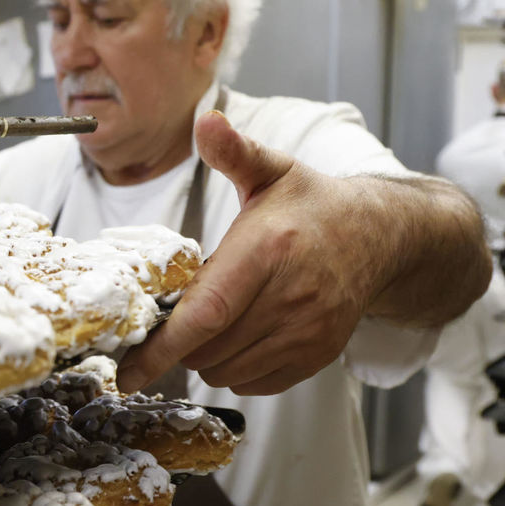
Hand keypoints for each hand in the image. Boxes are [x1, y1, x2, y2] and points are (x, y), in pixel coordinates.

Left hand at [116, 111, 383, 395]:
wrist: (378, 238)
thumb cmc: (312, 206)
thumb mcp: (272, 170)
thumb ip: (234, 152)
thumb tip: (206, 122)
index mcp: (267, 250)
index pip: (204, 313)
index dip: (161, 346)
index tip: (126, 368)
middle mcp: (290, 297)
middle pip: (208, 348)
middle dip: (178, 341)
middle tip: (175, 314)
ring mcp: (307, 332)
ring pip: (226, 371)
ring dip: (205, 355)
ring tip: (213, 319)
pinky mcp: (315, 356)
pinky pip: (253, 383)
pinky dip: (234, 368)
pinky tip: (239, 334)